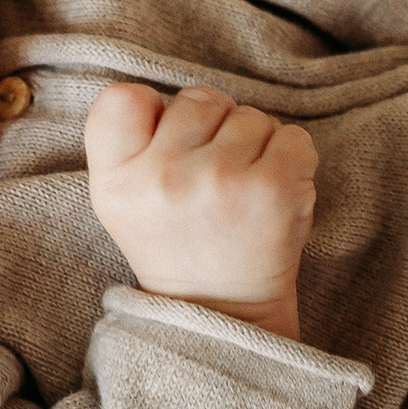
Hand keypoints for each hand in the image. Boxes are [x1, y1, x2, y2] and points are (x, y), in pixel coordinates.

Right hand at [83, 85, 317, 339]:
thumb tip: (178, 94)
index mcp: (115, 181)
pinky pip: (292, 136)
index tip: (167, 151)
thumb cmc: (179, 246)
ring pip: (248, 116)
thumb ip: (132, 142)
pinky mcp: (274, 189)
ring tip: (240, 196)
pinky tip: (271, 198)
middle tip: (210, 185)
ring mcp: (220, 181)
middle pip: (198, 99)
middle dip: (212, 132)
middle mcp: (162, 177)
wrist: (225, 314)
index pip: (122, 97)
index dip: (154, 114)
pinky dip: (291, 161)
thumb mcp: (125, 201)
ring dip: (253, 149)